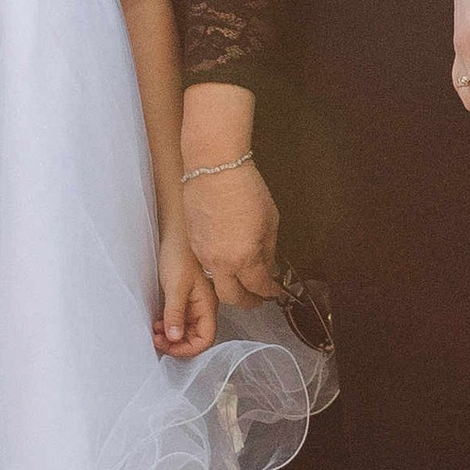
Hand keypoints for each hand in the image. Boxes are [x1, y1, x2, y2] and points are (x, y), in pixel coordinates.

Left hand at [154, 229, 218, 357]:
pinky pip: (179, 319)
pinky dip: (168, 324)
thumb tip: (174, 338)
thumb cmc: (179, 254)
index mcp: (207, 305)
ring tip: (155, 329)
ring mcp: (194, 303)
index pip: (205, 339)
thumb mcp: (176, 286)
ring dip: (170, 334)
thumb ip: (176, 314)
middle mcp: (203, 307)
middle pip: (195, 337)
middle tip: (157, 338)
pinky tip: (157, 320)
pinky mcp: (184, 298)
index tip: (167, 346)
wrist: (175, 233)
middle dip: (176, 343)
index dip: (187, 348)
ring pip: (185, 330)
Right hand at [184, 157, 281, 304]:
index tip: (275, 291)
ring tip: (244, 278)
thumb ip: (269, 249)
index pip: (259, 287)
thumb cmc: (244, 189)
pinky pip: (207, 265)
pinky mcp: (193, 243)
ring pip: (217, 283)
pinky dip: (220, 269)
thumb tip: (269, 265)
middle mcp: (220, 263)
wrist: (213, 168)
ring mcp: (203, 254)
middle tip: (258, 297)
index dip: (270, 292)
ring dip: (232, 285)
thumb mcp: (270, 221)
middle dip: (247, 302)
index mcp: (244, 258)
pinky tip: (228, 259)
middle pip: (233, 297)